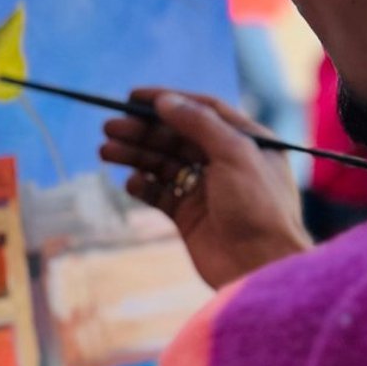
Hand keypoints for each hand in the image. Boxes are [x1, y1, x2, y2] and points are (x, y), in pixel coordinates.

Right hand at [101, 88, 308, 289]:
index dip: (168, 100)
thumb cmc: (259, 208)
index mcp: (245, 140)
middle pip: (176, 137)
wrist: (261, 268)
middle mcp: (225, 161)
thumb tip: (165, 100)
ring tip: (106, 150)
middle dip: (143, 131)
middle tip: (110, 127)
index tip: (132, 97)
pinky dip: (143, 186)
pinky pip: (160, 194)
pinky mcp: (190, 216)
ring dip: (135, 155)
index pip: (202, 110)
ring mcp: (206, 190)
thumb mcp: (235, 154)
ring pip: (163, 164)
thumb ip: (199, 124)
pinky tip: (130, 182)